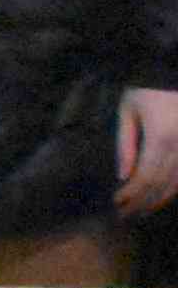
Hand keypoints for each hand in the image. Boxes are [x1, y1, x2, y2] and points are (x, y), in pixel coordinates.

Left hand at [121, 88, 177, 218]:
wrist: (171, 73)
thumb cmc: (146, 89)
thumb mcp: (127, 112)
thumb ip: (125, 145)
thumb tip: (123, 176)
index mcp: (160, 137)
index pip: (145, 177)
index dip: (131, 195)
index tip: (116, 204)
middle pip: (161, 185)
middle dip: (142, 202)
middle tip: (125, 214)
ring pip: (177, 184)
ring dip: (158, 200)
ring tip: (140, 210)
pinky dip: (173, 189)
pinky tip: (159, 197)